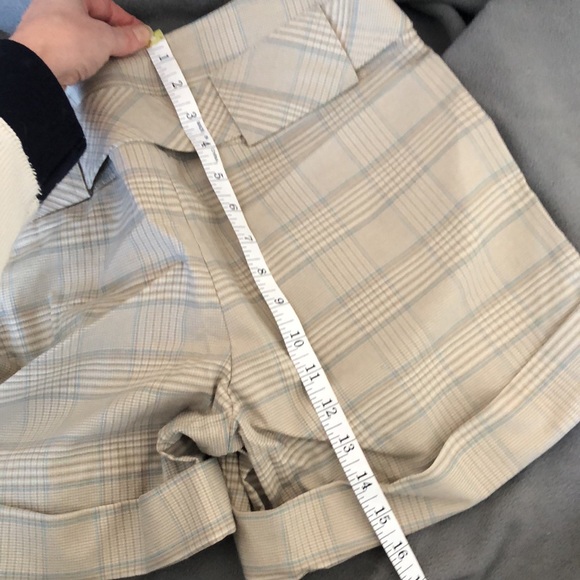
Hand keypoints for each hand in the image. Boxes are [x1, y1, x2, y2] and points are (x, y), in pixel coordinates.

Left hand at [10, 0, 150, 86]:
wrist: (34, 69)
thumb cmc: (67, 42)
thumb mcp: (105, 38)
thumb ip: (126, 37)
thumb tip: (144, 35)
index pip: (106, 4)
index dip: (127, 21)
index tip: (141, 37)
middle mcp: (54, 5)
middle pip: (93, 19)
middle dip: (113, 35)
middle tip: (130, 50)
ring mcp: (45, 27)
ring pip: (81, 34)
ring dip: (99, 47)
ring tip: (114, 61)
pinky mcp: (42, 48)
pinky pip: (70, 49)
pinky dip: (84, 56)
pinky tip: (93, 67)